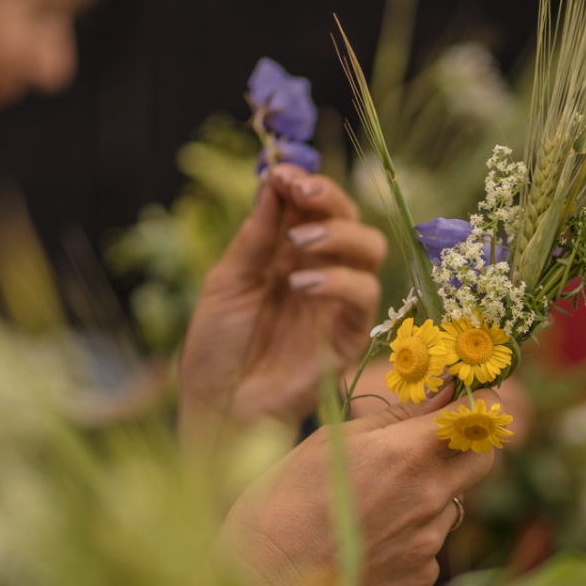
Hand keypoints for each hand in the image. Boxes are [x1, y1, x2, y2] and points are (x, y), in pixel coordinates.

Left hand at [180, 164, 387, 431]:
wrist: (217, 411)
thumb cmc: (215, 350)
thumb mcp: (226, 282)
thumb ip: (255, 236)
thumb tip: (275, 179)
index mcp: (288, 256)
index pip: (313, 207)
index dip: (305, 185)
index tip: (283, 173)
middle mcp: (320, 273)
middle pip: (350, 219)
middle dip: (330, 199)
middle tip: (301, 193)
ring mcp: (337, 304)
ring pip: (370, 251)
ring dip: (339, 235)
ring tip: (299, 243)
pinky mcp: (350, 336)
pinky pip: (364, 296)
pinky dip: (338, 279)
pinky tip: (301, 283)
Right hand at [220, 390, 498, 585]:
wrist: (266, 577)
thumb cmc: (287, 496)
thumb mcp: (336, 439)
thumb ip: (398, 416)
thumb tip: (442, 390)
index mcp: (409, 453)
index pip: (474, 416)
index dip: (474, 402)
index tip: (463, 396)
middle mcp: (430, 496)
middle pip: (483, 459)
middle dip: (467, 444)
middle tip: (432, 441)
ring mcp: (429, 540)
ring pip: (454, 502)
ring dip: (432, 492)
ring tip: (377, 500)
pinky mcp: (421, 574)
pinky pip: (432, 542)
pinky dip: (413, 533)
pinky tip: (372, 535)